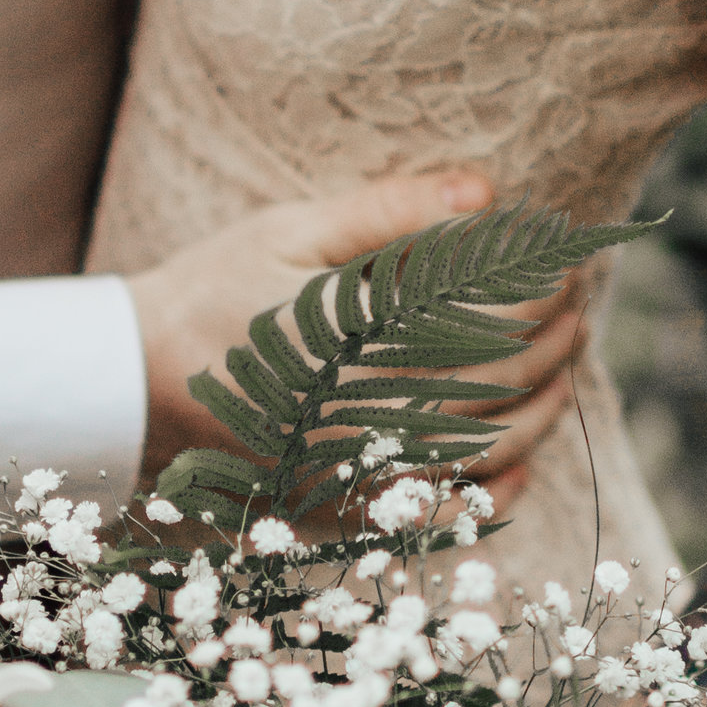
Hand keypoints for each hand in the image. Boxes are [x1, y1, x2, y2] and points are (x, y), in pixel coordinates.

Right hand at [124, 172, 595, 486]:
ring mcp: (356, 469)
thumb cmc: (210, 296)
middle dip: (555, 340)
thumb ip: (388, 212)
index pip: (487, 316)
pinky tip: (518, 463)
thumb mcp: (288, 233)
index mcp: (356, 335)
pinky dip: (492, 494)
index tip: (565, 259)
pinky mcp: (342, 511)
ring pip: (486, 450)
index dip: (542, 289)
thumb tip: (486, 190)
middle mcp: (363, 410)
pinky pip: (439, 516)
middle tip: (579, 305)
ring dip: (543, 408)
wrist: (127, 392)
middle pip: (499, 381)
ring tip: (566, 367)